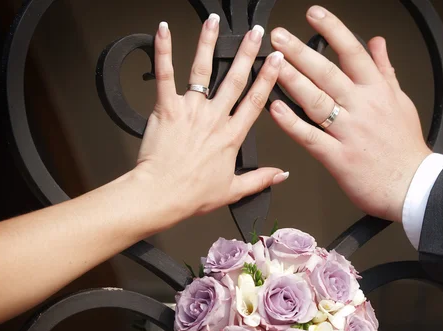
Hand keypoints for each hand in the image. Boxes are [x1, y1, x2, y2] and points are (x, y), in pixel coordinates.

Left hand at [134, 17, 287, 227]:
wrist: (161, 195)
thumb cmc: (192, 194)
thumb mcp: (233, 191)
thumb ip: (260, 179)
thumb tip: (281, 174)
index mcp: (231, 136)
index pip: (255, 101)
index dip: (268, 77)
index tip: (275, 60)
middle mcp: (214, 118)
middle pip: (234, 79)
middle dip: (247, 52)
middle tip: (257, 33)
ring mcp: (190, 110)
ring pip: (202, 70)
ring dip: (209, 43)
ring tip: (214, 23)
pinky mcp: (166, 108)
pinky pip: (164, 75)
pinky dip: (163, 51)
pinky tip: (163, 30)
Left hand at [268, 6, 430, 222]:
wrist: (413, 186)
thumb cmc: (406, 148)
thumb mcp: (402, 101)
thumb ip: (386, 70)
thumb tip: (378, 43)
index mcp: (377, 92)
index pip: (353, 52)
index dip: (332, 30)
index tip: (314, 15)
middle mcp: (362, 108)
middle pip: (327, 73)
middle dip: (301, 52)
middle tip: (279, 37)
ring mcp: (349, 133)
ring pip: (316, 101)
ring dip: (292, 81)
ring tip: (273, 65)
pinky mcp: (338, 158)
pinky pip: (310, 137)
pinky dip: (292, 123)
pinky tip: (276, 109)